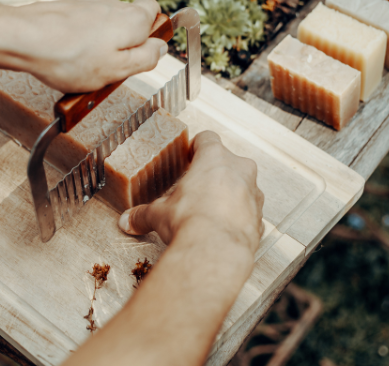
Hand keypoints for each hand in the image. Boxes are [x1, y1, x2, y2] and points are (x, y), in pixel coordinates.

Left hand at [8, 0, 167, 92]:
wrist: (24, 39)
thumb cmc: (69, 57)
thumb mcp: (118, 70)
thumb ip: (145, 58)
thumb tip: (161, 48)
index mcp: (133, 19)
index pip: (155, 12)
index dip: (152, 34)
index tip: (141, 54)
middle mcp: (113, 6)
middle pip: (129, 20)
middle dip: (124, 43)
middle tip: (111, 68)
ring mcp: (88, 6)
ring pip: (104, 25)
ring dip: (100, 46)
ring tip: (83, 69)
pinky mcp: (67, 10)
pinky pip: (82, 29)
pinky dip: (79, 43)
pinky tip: (66, 61)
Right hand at [118, 131, 263, 254]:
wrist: (216, 250)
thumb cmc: (190, 222)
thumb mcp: (158, 214)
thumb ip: (143, 214)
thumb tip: (128, 220)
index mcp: (214, 158)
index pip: (207, 139)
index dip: (197, 147)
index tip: (190, 156)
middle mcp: (239, 170)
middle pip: (228, 161)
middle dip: (213, 173)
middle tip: (197, 187)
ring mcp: (253, 194)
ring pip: (243, 186)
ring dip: (229, 194)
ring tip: (210, 211)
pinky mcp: (260, 218)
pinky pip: (249, 212)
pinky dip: (238, 218)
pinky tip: (222, 229)